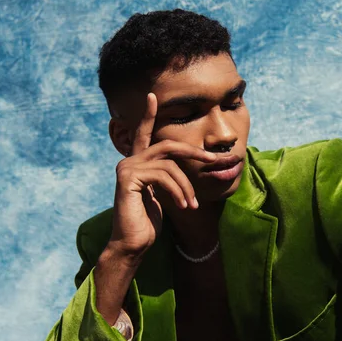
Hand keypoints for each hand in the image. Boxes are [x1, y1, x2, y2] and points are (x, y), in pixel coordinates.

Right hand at [107, 93, 216, 260]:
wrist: (132, 244)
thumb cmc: (148, 223)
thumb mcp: (163, 196)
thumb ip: (168, 178)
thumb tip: (184, 170)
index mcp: (137, 163)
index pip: (144, 134)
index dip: (149, 115)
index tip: (153, 96)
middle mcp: (129, 161)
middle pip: (168, 146)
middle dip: (195, 153)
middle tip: (214, 161)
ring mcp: (126, 168)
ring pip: (170, 164)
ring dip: (187, 187)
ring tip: (192, 206)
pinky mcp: (128, 178)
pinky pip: (163, 176)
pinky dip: (178, 191)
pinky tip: (183, 207)